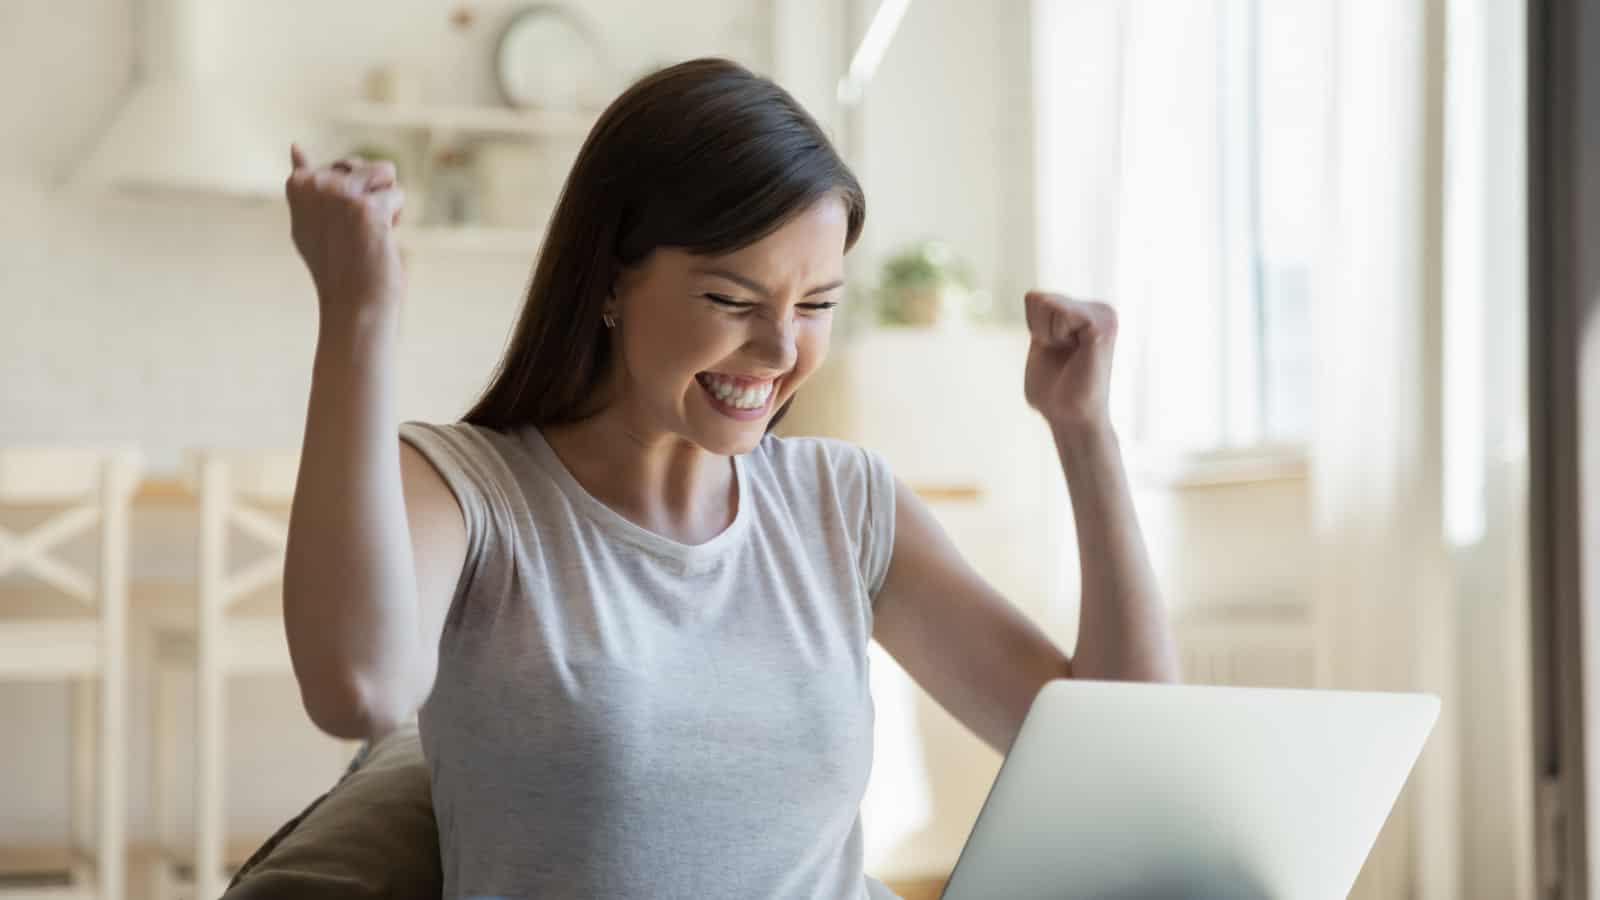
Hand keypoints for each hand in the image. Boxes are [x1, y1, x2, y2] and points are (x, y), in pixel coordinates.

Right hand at [285, 144, 406, 317]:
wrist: (352, 304)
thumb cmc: (336, 264)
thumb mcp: (309, 219)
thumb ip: (305, 183)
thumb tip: (294, 145)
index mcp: (298, 184)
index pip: (344, 165)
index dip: (352, 195)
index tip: (338, 225)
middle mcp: (314, 185)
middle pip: (366, 164)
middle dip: (371, 194)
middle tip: (356, 231)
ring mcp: (338, 194)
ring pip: (384, 172)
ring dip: (385, 202)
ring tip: (368, 232)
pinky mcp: (366, 207)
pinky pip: (398, 194)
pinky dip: (396, 218)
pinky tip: (379, 239)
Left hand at [1022, 291, 1117, 431]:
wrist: (1071, 419)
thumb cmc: (1055, 392)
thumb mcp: (1042, 344)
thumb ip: (1041, 318)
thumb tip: (1034, 295)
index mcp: (1086, 312)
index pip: (1034, 298)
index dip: (1032, 328)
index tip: (1054, 352)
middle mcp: (1100, 309)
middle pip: (1038, 298)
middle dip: (1038, 331)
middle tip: (1061, 357)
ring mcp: (1104, 315)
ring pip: (1047, 304)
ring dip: (1048, 336)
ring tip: (1070, 357)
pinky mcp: (1102, 326)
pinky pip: (1060, 314)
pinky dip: (1056, 336)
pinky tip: (1076, 354)